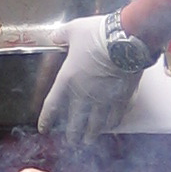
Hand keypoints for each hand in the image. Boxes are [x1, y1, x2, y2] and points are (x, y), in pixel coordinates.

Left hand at [38, 15, 142, 142]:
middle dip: (73, 135)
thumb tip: (53, 36)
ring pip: (97, 125)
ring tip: (90, 140)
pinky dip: (113, 123)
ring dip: (92, 134)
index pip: (53, 105)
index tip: (44, 129)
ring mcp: (105, 99)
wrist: (126, 40)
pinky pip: (116, 117)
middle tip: (73, 142)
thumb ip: (62, 35)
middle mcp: (85, 94)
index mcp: (68, 79)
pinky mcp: (123, 98)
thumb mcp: (74, 29)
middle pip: (76, 122)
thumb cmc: (97, 34)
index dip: (47, 119)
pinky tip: (112, 126)